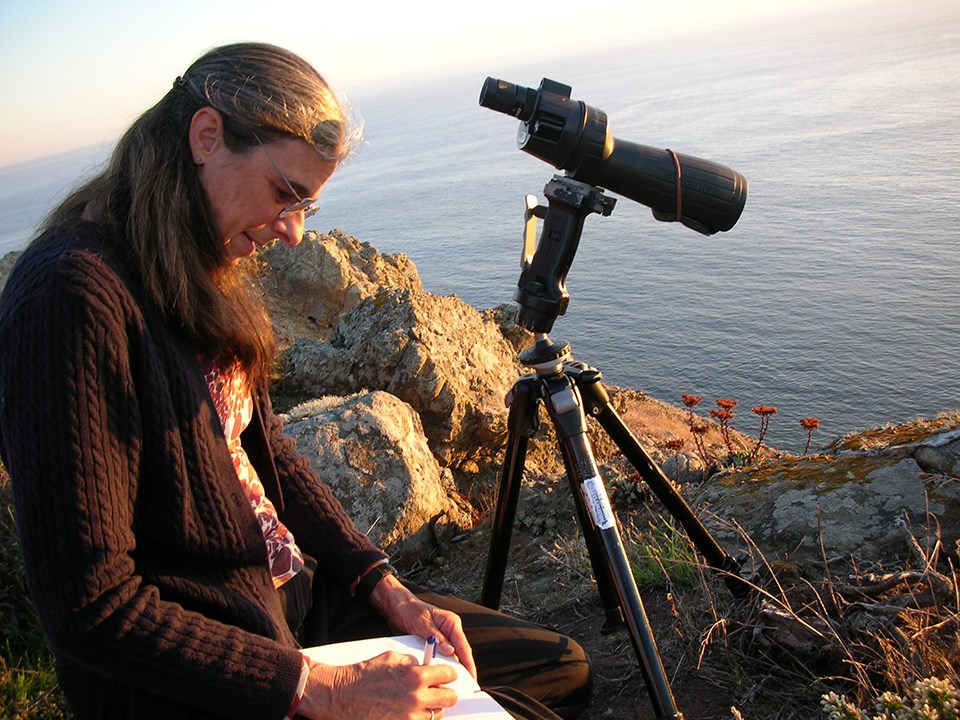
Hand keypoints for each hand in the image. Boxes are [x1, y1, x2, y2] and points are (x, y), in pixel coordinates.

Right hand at [298, 651, 457, 719]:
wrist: (341, 694)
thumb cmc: (364, 674)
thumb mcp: (391, 658)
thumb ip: (412, 662)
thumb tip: (426, 666)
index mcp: (416, 676)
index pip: (449, 675)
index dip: (448, 675)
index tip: (445, 676)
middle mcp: (416, 698)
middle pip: (450, 698)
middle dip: (444, 693)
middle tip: (437, 692)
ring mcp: (410, 717)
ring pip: (437, 715)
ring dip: (432, 708)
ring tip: (420, 703)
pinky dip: (419, 719)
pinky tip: (411, 713)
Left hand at [369, 575, 477, 678]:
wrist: (397, 606)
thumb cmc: (409, 610)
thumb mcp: (422, 624)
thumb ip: (436, 637)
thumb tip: (450, 652)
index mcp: (451, 622)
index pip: (463, 645)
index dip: (469, 663)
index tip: (472, 677)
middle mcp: (450, 629)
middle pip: (460, 652)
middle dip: (463, 668)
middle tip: (465, 686)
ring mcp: (443, 636)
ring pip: (452, 655)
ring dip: (452, 668)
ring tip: (453, 684)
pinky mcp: (435, 642)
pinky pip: (442, 655)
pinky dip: (442, 664)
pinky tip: (441, 675)